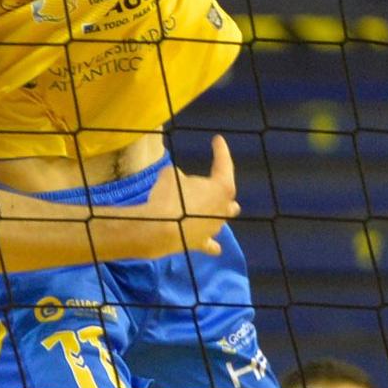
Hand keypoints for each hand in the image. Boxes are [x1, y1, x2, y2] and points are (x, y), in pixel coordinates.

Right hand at [142, 134, 238, 256]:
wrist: (158, 228)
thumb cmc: (169, 196)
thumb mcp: (171, 175)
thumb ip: (179, 176)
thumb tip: (177, 180)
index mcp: (222, 187)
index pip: (223, 163)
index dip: (220, 149)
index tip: (217, 139)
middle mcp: (223, 208)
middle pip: (228, 196)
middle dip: (222, 190)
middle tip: (212, 184)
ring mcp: (214, 227)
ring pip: (221, 219)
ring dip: (216, 213)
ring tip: (210, 210)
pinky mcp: (201, 243)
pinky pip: (210, 245)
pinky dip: (211, 244)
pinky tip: (215, 247)